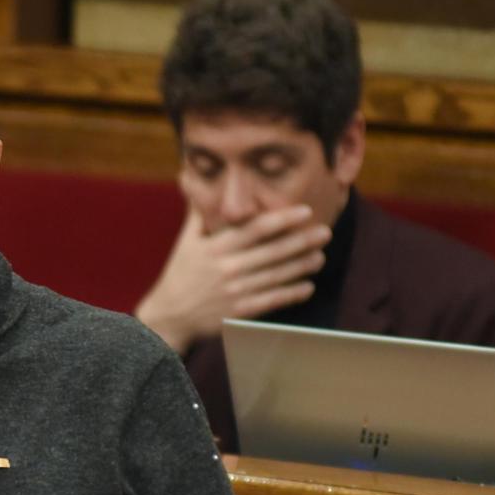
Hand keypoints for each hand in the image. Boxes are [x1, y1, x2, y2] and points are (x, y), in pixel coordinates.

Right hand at [135, 205, 330, 353]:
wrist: (170, 315)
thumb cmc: (180, 274)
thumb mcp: (185, 241)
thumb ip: (196, 212)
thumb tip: (190, 178)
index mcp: (217, 248)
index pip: (255, 229)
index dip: (282, 219)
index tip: (304, 212)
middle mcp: (228, 268)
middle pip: (272, 251)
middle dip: (302, 241)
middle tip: (325, 232)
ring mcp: (235, 291)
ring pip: (276, 276)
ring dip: (301, 266)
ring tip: (320, 257)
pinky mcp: (239, 312)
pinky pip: (271, 301)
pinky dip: (291, 294)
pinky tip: (307, 286)